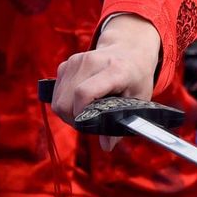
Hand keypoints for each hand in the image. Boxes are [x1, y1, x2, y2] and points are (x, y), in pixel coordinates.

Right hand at [52, 14, 162, 148]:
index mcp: (115, 70)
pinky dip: (64, 102)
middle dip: (73, 119)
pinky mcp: (67, 64)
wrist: (130, 50)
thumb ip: (122, 123)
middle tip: (88, 123)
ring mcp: (77, 61)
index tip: (89, 123)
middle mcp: (92, 62)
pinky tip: (80, 102)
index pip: (84, 93)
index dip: (81, 113)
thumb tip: (106, 146)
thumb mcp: (139, 100)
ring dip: (68, 112)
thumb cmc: (136, 77)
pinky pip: (56, 92)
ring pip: (58, 99)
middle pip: (66, 100)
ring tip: (86, 113)